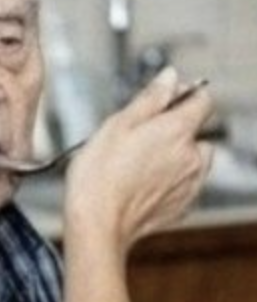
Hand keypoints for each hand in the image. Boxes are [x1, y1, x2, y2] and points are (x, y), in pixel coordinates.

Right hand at [64, 67, 214, 252]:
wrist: (97, 224)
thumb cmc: (99, 176)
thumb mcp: (117, 124)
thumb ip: (150, 98)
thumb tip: (169, 77)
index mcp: (177, 130)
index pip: (202, 100)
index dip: (183, 95)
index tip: (164, 100)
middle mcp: (192, 157)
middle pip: (196, 133)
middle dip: (175, 131)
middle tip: (140, 138)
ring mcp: (190, 184)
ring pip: (192, 160)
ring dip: (173, 157)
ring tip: (138, 164)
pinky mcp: (181, 206)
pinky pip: (183, 185)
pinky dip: (168, 182)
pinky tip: (141, 184)